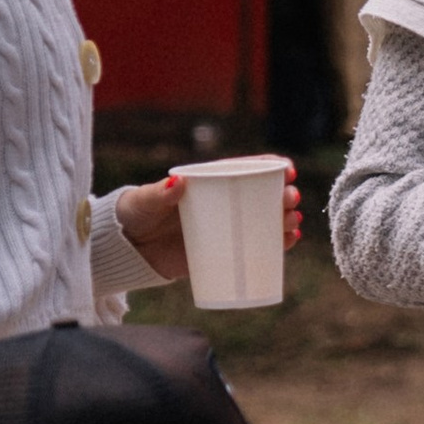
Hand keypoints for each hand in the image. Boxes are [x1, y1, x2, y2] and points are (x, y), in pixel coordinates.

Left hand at [115, 166, 305, 287]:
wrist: (130, 250)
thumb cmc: (137, 215)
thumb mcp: (146, 201)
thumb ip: (159, 193)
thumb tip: (177, 184)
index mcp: (210, 184)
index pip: (245, 171)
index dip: (270, 169)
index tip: (287, 169)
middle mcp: (224, 205)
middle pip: (263, 197)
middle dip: (284, 196)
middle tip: (291, 199)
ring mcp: (227, 230)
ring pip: (266, 223)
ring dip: (285, 221)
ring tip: (293, 222)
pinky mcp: (226, 254)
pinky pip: (258, 250)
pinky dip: (277, 246)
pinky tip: (290, 240)